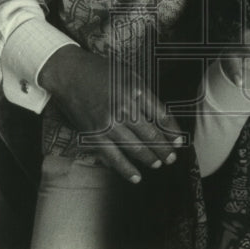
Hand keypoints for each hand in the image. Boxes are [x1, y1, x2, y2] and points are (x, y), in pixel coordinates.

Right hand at [38, 46, 184, 183]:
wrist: (70, 73)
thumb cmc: (101, 71)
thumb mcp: (129, 74)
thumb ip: (145, 95)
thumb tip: (159, 119)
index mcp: (137, 90)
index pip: (162, 116)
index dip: (173, 132)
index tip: (179, 141)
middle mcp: (125, 108)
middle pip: (152, 135)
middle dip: (164, 149)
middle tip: (171, 158)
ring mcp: (109, 124)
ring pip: (136, 148)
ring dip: (150, 159)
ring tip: (158, 164)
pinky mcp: (95, 135)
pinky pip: (114, 157)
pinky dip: (126, 170)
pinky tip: (136, 177)